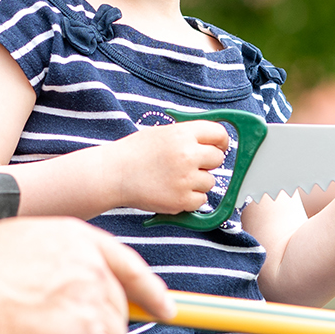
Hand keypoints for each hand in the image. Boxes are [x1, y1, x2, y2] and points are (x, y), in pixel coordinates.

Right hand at [0, 217, 173, 333]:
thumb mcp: (7, 247)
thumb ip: (43, 261)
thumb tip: (51, 285)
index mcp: (68, 238)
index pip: (125, 263)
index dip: (149, 289)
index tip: (164, 307)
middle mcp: (85, 265)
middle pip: (118, 306)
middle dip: (104, 330)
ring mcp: (87, 302)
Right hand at [112, 121, 233, 213]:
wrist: (114, 174)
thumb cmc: (135, 153)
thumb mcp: (162, 133)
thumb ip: (187, 135)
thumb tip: (214, 140)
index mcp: (182, 134)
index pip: (219, 134)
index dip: (221, 141)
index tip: (218, 147)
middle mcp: (187, 155)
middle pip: (218, 159)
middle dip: (208, 162)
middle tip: (190, 165)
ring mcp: (185, 179)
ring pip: (210, 181)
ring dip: (197, 182)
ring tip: (173, 179)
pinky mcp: (181, 200)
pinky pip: (201, 200)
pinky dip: (190, 199)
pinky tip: (172, 191)